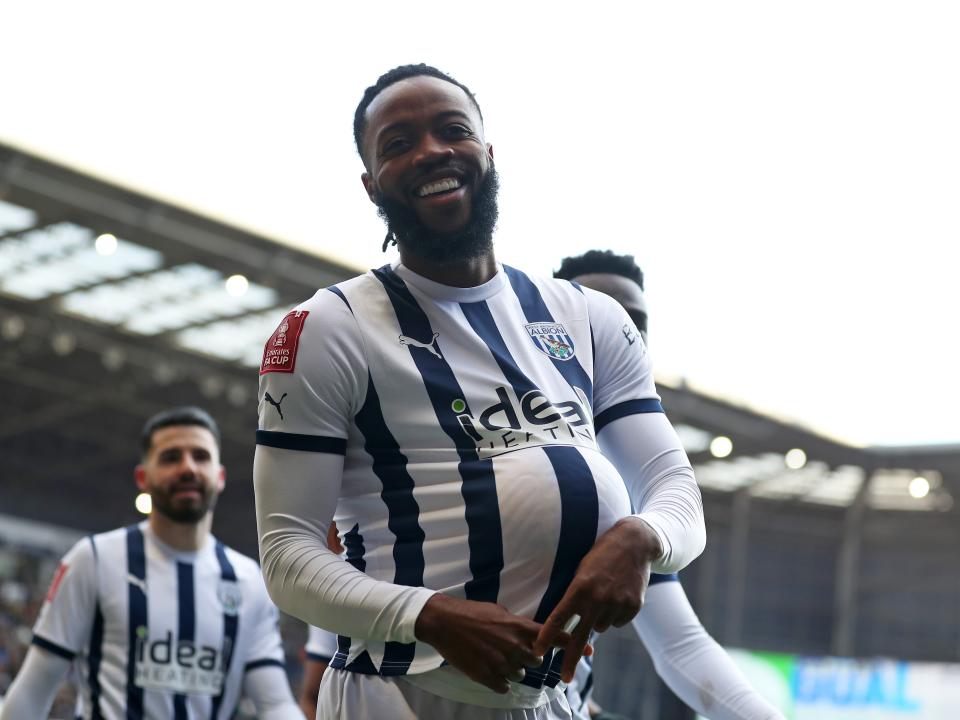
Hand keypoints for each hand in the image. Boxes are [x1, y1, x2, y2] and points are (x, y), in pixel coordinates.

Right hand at [414, 593, 573, 693]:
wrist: (443, 622)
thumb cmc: (471, 612)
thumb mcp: (499, 612)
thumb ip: (517, 625)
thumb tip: (529, 633)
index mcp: (518, 627)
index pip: (553, 637)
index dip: (573, 645)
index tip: (591, 650)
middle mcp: (513, 646)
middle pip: (537, 661)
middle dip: (529, 657)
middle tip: (513, 650)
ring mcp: (500, 662)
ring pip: (520, 674)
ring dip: (512, 668)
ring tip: (494, 655)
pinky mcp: (486, 676)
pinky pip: (503, 686)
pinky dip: (499, 680)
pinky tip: (489, 668)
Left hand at [533, 516, 661, 681]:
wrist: (635, 543)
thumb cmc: (601, 555)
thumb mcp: (582, 570)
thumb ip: (575, 595)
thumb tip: (568, 621)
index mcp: (580, 588)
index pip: (558, 618)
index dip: (546, 636)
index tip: (537, 651)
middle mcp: (597, 599)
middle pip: (580, 636)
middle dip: (571, 660)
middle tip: (564, 679)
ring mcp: (617, 604)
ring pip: (601, 627)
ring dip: (599, 618)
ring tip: (605, 594)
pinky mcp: (633, 607)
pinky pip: (618, 622)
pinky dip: (616, 614)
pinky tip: (619, 595)